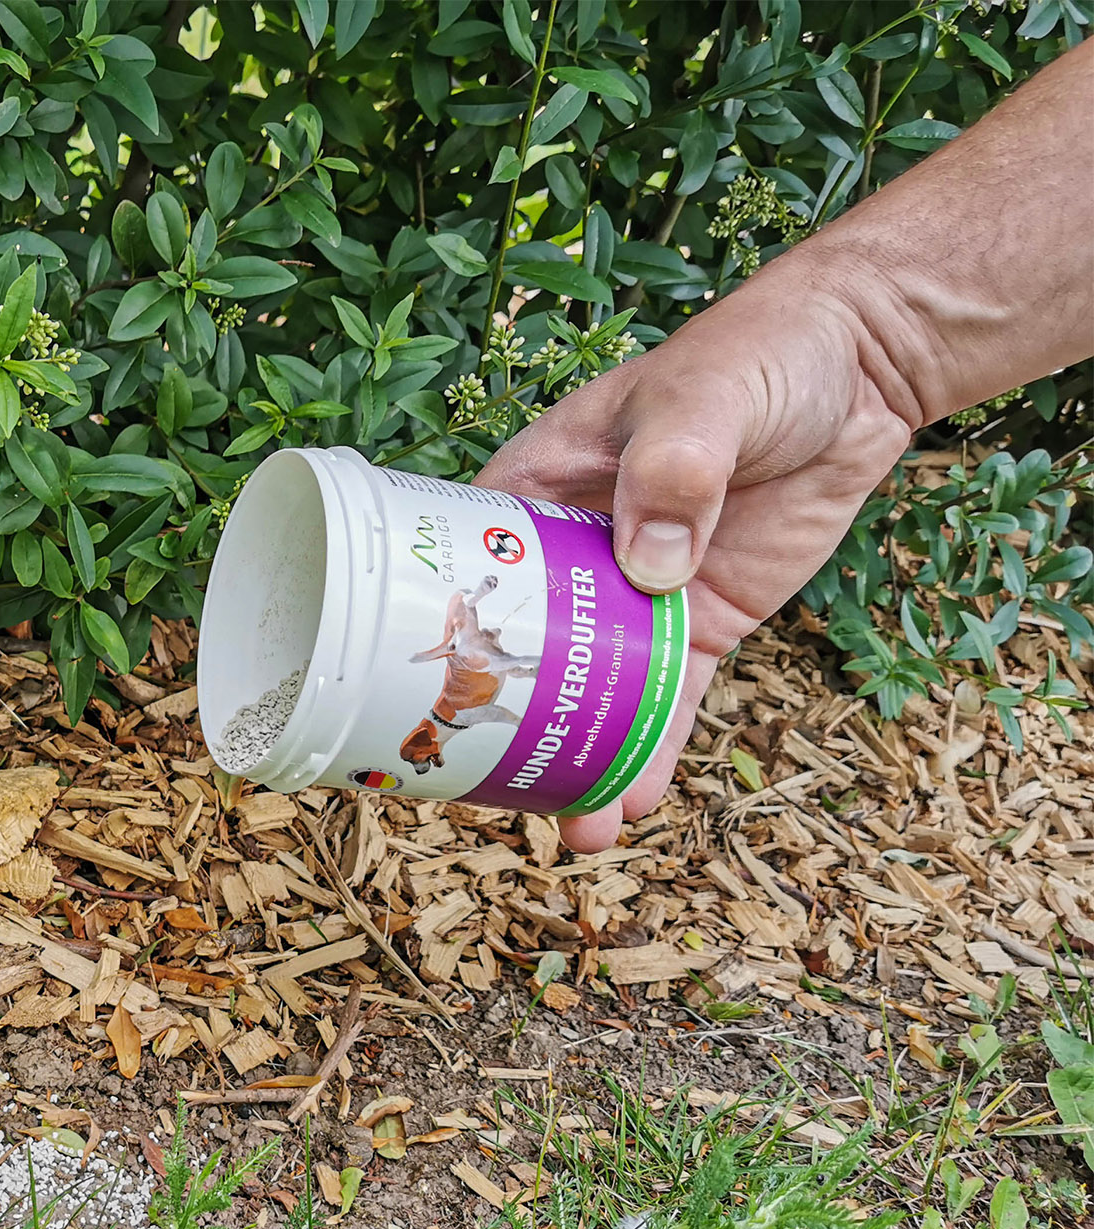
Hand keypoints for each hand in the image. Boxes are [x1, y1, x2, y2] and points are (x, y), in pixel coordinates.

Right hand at [474, 258, 914, 852]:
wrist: (858, 373)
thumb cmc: (757, 355)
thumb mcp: (703, 397)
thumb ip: (674, 469)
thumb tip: (650, 567)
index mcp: (542, 489)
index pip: (470, 566)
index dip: (439, 632)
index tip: (416, 700)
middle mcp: (575, 556)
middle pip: (522, 650)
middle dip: (506, 723)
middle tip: (491, 791)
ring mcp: (636, 598)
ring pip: (594, 690)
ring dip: (582, 756)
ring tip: (577, 827)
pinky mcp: (698, 625)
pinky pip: (668, 698)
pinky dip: (653, 749)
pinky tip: (633, 802)